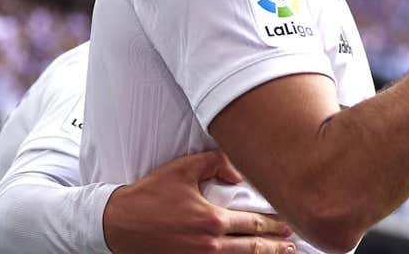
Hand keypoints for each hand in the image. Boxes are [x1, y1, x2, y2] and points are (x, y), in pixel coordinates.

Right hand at [103, 150, 295, 253]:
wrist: (118, 223)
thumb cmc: (150, 195)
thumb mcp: (184, 169)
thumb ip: (217, 163)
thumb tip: (239, 175)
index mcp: (211, 220)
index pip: (253, 224)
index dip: (273, 224)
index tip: (288, 223)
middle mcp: (209, 244)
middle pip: (252, 248)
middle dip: (275, 245)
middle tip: (291, 243)